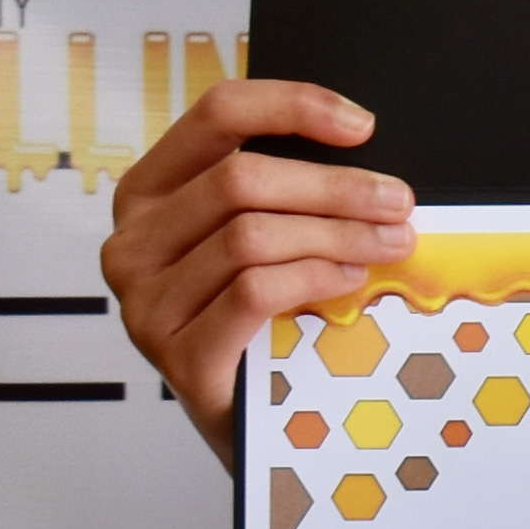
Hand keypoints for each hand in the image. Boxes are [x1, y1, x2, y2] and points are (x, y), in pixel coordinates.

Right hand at [100, 79, 411, 454]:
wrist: (251, 423)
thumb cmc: (262, 317)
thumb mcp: (262, 239)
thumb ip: (286, 192)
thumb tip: (367, 150)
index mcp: (149, 192)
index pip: (216, 114)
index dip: (293, 105)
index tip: (362, 125)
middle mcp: (132, 241)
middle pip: (240, 179)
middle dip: (334, 187)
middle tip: (398, 201)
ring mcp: (145, 300)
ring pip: (250, 236)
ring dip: (337, 234)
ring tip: (389, 243)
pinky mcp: (173, 354)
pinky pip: (253, 292)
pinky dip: (313, 277)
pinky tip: (350, 279)